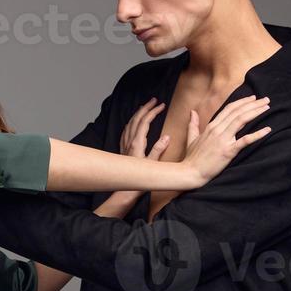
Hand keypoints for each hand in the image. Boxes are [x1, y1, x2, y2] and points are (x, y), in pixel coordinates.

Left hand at [94, 97, 169, 218]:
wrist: (125, 189)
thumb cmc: (140, 179)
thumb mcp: (153, 164)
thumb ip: (159, 150)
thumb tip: (166, 137)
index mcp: (137, 143)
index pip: (145, 122)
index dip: (153, 111)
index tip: (161, 105)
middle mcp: (129, 141)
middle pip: (136, 119)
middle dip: (146, 108)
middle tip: (154, 100)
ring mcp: (125, 144)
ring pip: (130, 123)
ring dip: (138, 113)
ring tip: (146, 107)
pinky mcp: (123, 148)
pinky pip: (126, 130)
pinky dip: (131, 122)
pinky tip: (133, 122)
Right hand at [183, 95, 271, 186]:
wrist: (190, 173)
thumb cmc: (191, 158)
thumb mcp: (191, 138)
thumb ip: (193, 124)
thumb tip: (192, 112)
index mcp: (211, 126)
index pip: (229, 109)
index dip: (242, 102)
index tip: (253, 98)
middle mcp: (218, 130)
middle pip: (238, 112)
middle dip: (253, 104)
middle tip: (266, 100)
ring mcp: (223, 140)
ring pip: (241, 120)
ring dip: (256, 112)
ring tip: (267, 108)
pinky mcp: (228, 151)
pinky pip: (245, 140)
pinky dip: (257, 134)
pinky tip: (267, 130)